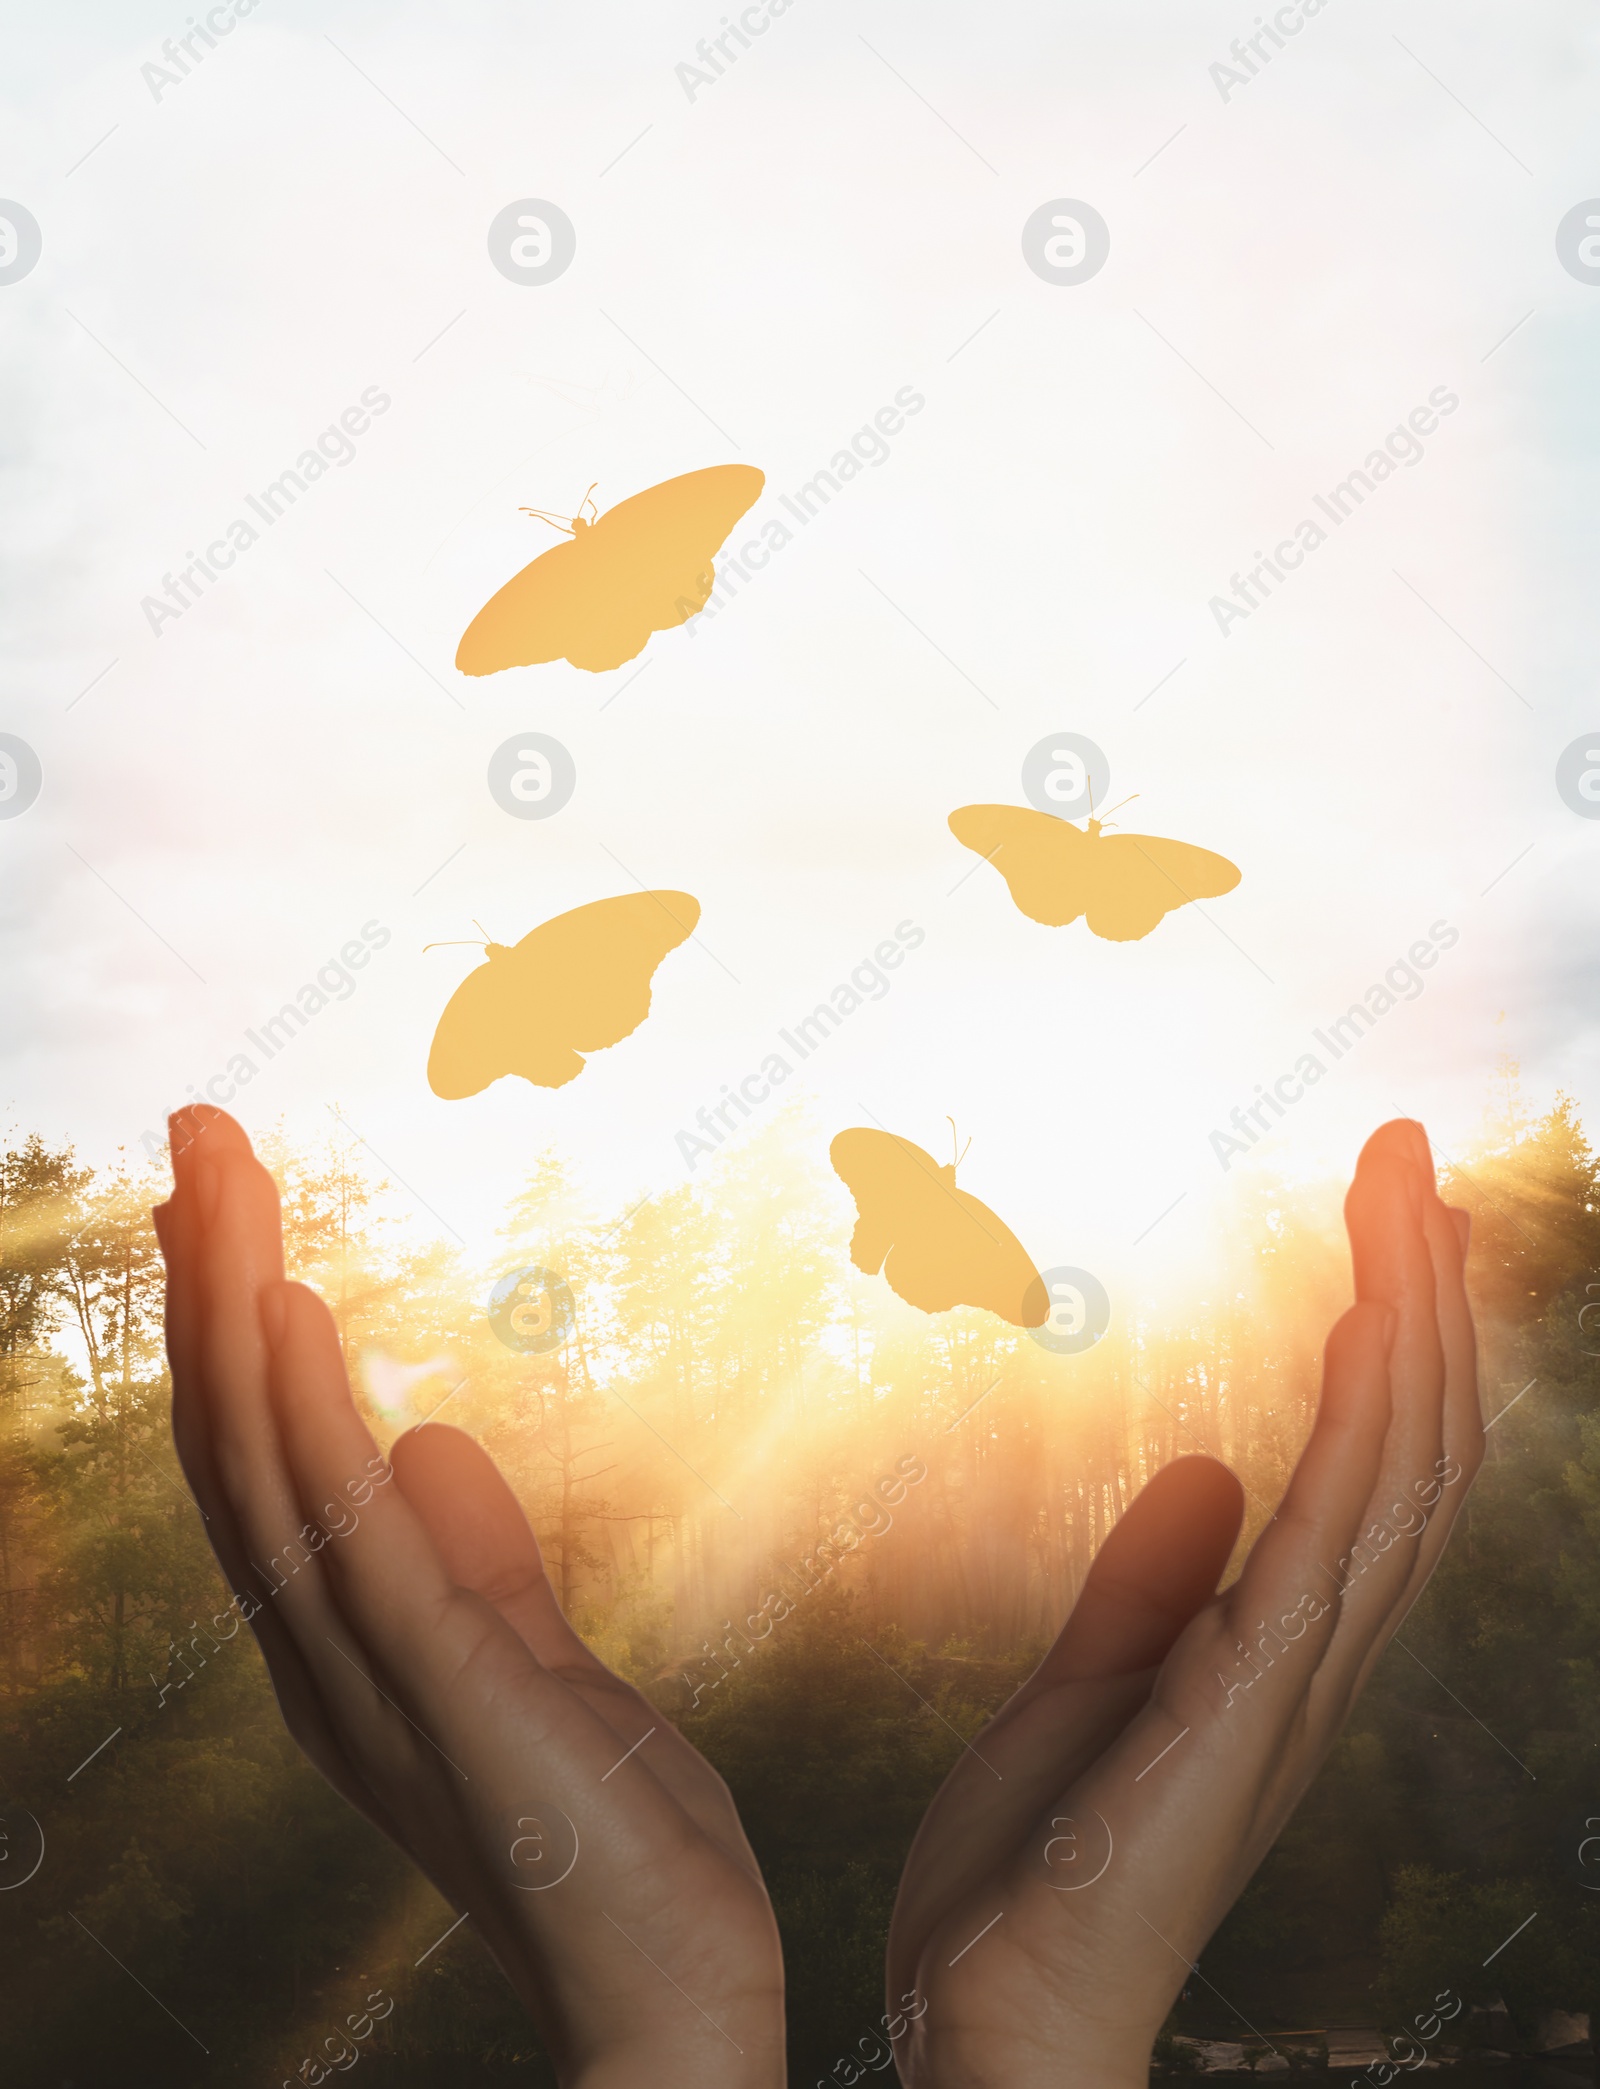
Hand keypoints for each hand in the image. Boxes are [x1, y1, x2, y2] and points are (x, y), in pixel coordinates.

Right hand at [154, 1108, 783, 2087]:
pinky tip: (285, 1307)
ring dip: (234, 1308)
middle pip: (236, 1435)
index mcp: (352, 1638)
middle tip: (196, 1131)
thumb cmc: (609, 1841)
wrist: (675, 1993)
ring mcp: (371, 1673)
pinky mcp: (444, 1687)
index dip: (231, 1322)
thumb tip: (431, 1437)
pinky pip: (348, 1531)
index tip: (230, 1196)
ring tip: (218, 1175)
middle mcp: (327, 1652)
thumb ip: (478, 1558)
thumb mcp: (539, 1663)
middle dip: (210, 1278)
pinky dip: (305, 1411)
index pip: (264, 1453)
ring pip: (265, 1461)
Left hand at [885, 1118, 1479, 2086]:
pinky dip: (1359, 1426)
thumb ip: (1151, 1587)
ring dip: (1407, 1326)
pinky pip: (1329, 1544)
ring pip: (1396, 1473)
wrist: (990, 2020)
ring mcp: (1288, 1686)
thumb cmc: (1036, 1878)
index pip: (1377, 1467)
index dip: (1395, 1340)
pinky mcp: (1237, 1708)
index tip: (1385, 1217)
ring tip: (1402, 1195)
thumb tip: (1205, 1468)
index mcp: (1279, 1650)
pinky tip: (1363, 1329)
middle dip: (1418, 1297)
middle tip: (1406, 1159)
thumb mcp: (1086, 1690)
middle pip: (1410, 1447)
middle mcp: (1312, 1659)